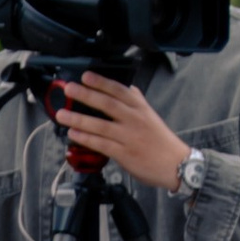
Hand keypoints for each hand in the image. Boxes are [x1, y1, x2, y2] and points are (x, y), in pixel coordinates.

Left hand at [53, 73, 190, 189]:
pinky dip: (86, 139)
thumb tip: (128, 88)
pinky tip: (73, 134)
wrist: (177, 165)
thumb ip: (138, 102)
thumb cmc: (163, 142)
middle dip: (86, 95)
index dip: (102, 82)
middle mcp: (135, 120)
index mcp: (141, 109)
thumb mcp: (152, 116)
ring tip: (62, 114)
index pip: (119, 91)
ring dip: (79, 119)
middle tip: (69, 89)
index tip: (86, 76)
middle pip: (108, 104)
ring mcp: (129, 137)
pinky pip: (102, 144)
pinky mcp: (125, 154)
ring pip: (101, 125)